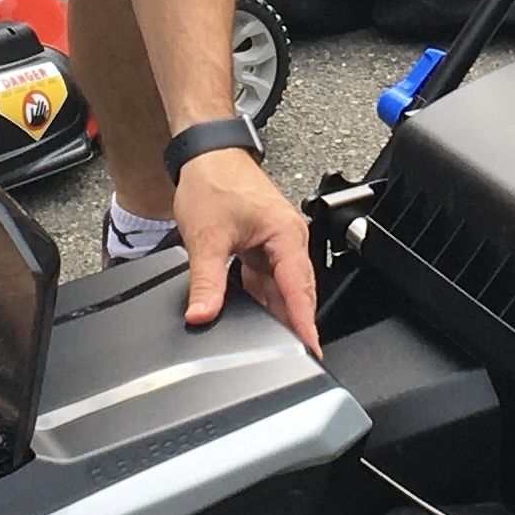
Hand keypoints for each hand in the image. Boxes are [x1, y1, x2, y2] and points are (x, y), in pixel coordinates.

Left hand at [173, 149, 318, 352]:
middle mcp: (289, 240)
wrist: (205, 154)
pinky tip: (251, 317)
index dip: (304, 323)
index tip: (311, 350)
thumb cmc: (214, 181)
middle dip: (294, 325)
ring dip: (276, 314)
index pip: (300, 290)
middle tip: (293, 359)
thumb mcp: (207, 237)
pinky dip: (261, 300)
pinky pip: (267, 281)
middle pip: (296, 293)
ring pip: (282, 290)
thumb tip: (203, 313)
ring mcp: (277, 244)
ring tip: (271, 345)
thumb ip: (206, 280)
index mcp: (286, 235)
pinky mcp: (263, 246)